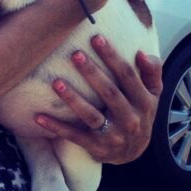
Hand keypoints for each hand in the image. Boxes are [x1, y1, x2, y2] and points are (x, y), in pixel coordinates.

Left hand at [34, 34, 162, 163]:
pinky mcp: (97, 147)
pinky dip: (56, 128)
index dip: (112, 57)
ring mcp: (113, 135)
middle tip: (75, 54)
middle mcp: (130, 120)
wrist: (134, 152)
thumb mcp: (152, 94)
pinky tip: (38, 116)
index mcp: (144, 102)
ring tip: (56, 82)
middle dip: (92, 73)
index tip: (96, 38)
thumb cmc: (138, 112)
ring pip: (91, 115)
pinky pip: (75, 137)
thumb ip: (151, 72)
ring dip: (73, 99)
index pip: (127, 76)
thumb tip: (141, 53)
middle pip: (109, 93)